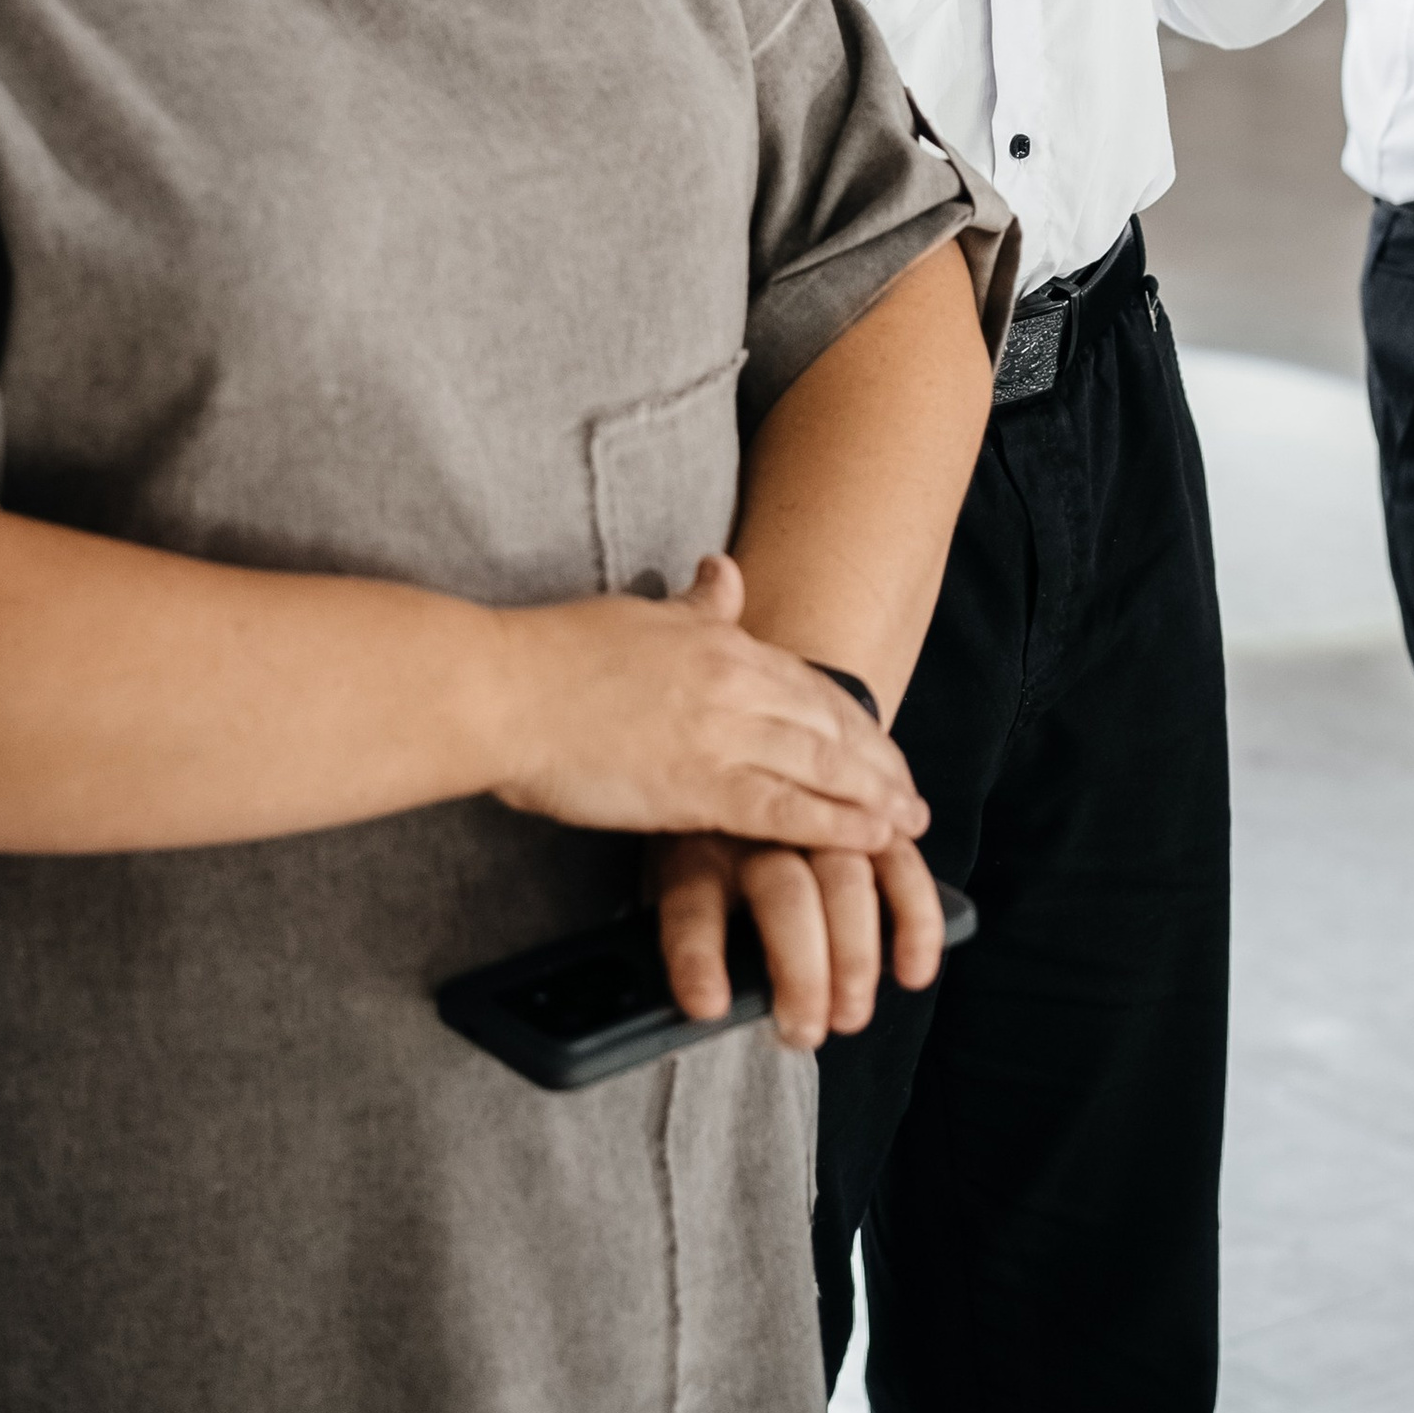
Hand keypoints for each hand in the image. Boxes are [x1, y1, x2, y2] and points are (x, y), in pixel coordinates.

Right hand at [490, 553, 928, 850]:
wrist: (503, 691)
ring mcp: (721, 735)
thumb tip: (724, 571)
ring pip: (822, 765)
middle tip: (911, 794)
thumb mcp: (639, 614)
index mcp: (721, 642)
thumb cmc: (554, 653)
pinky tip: (867, 841)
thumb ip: (694, 605)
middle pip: (830, 724)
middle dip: (878, 763)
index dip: (853, 719)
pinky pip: (784, 810)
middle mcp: (735, 684)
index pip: (809, 684)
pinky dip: (834, 826)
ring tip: (905, 825)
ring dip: (873, 797)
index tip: (879, 744)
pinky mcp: (697, 787)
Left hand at [656, 827, 949, 1050]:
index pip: (692, 905)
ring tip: (855, 1015)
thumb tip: (719, 1008)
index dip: (698, 956)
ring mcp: (818, 815)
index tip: (710, 1007)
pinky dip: (916, 914)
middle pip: (787, 892)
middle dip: (804, 970)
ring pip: (849, 875)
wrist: (738, 783)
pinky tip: (915, 967)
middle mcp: (756, 828)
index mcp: (692, 854)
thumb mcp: (680, 901)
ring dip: (859, 952)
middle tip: (809, 1032)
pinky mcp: (867, 813)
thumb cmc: (704, 873)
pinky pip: (901, 858)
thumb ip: (699, 942)